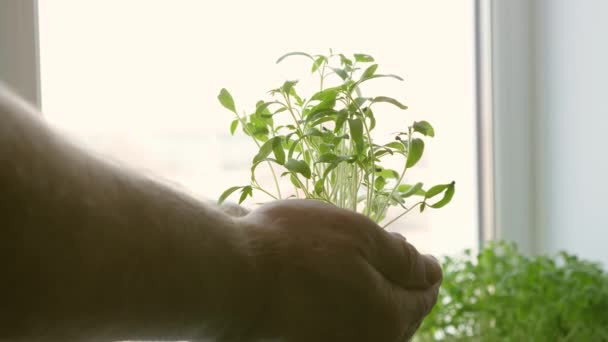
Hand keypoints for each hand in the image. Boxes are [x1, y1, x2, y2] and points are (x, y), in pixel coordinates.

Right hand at [239, 199, 441, 341]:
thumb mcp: (360, 237)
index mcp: (390, 317)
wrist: (232, 279)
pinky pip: (340, 329)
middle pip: (398, 316)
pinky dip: (342, 310)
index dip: (425, 272)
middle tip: (393, 262)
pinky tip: (328, 291)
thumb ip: (402, 258)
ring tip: (359, 274)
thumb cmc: (296, 250)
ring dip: (370, 300)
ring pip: (368, 325)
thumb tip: (431, 271)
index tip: (420, 257)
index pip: (425, 296)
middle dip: (400, 287)